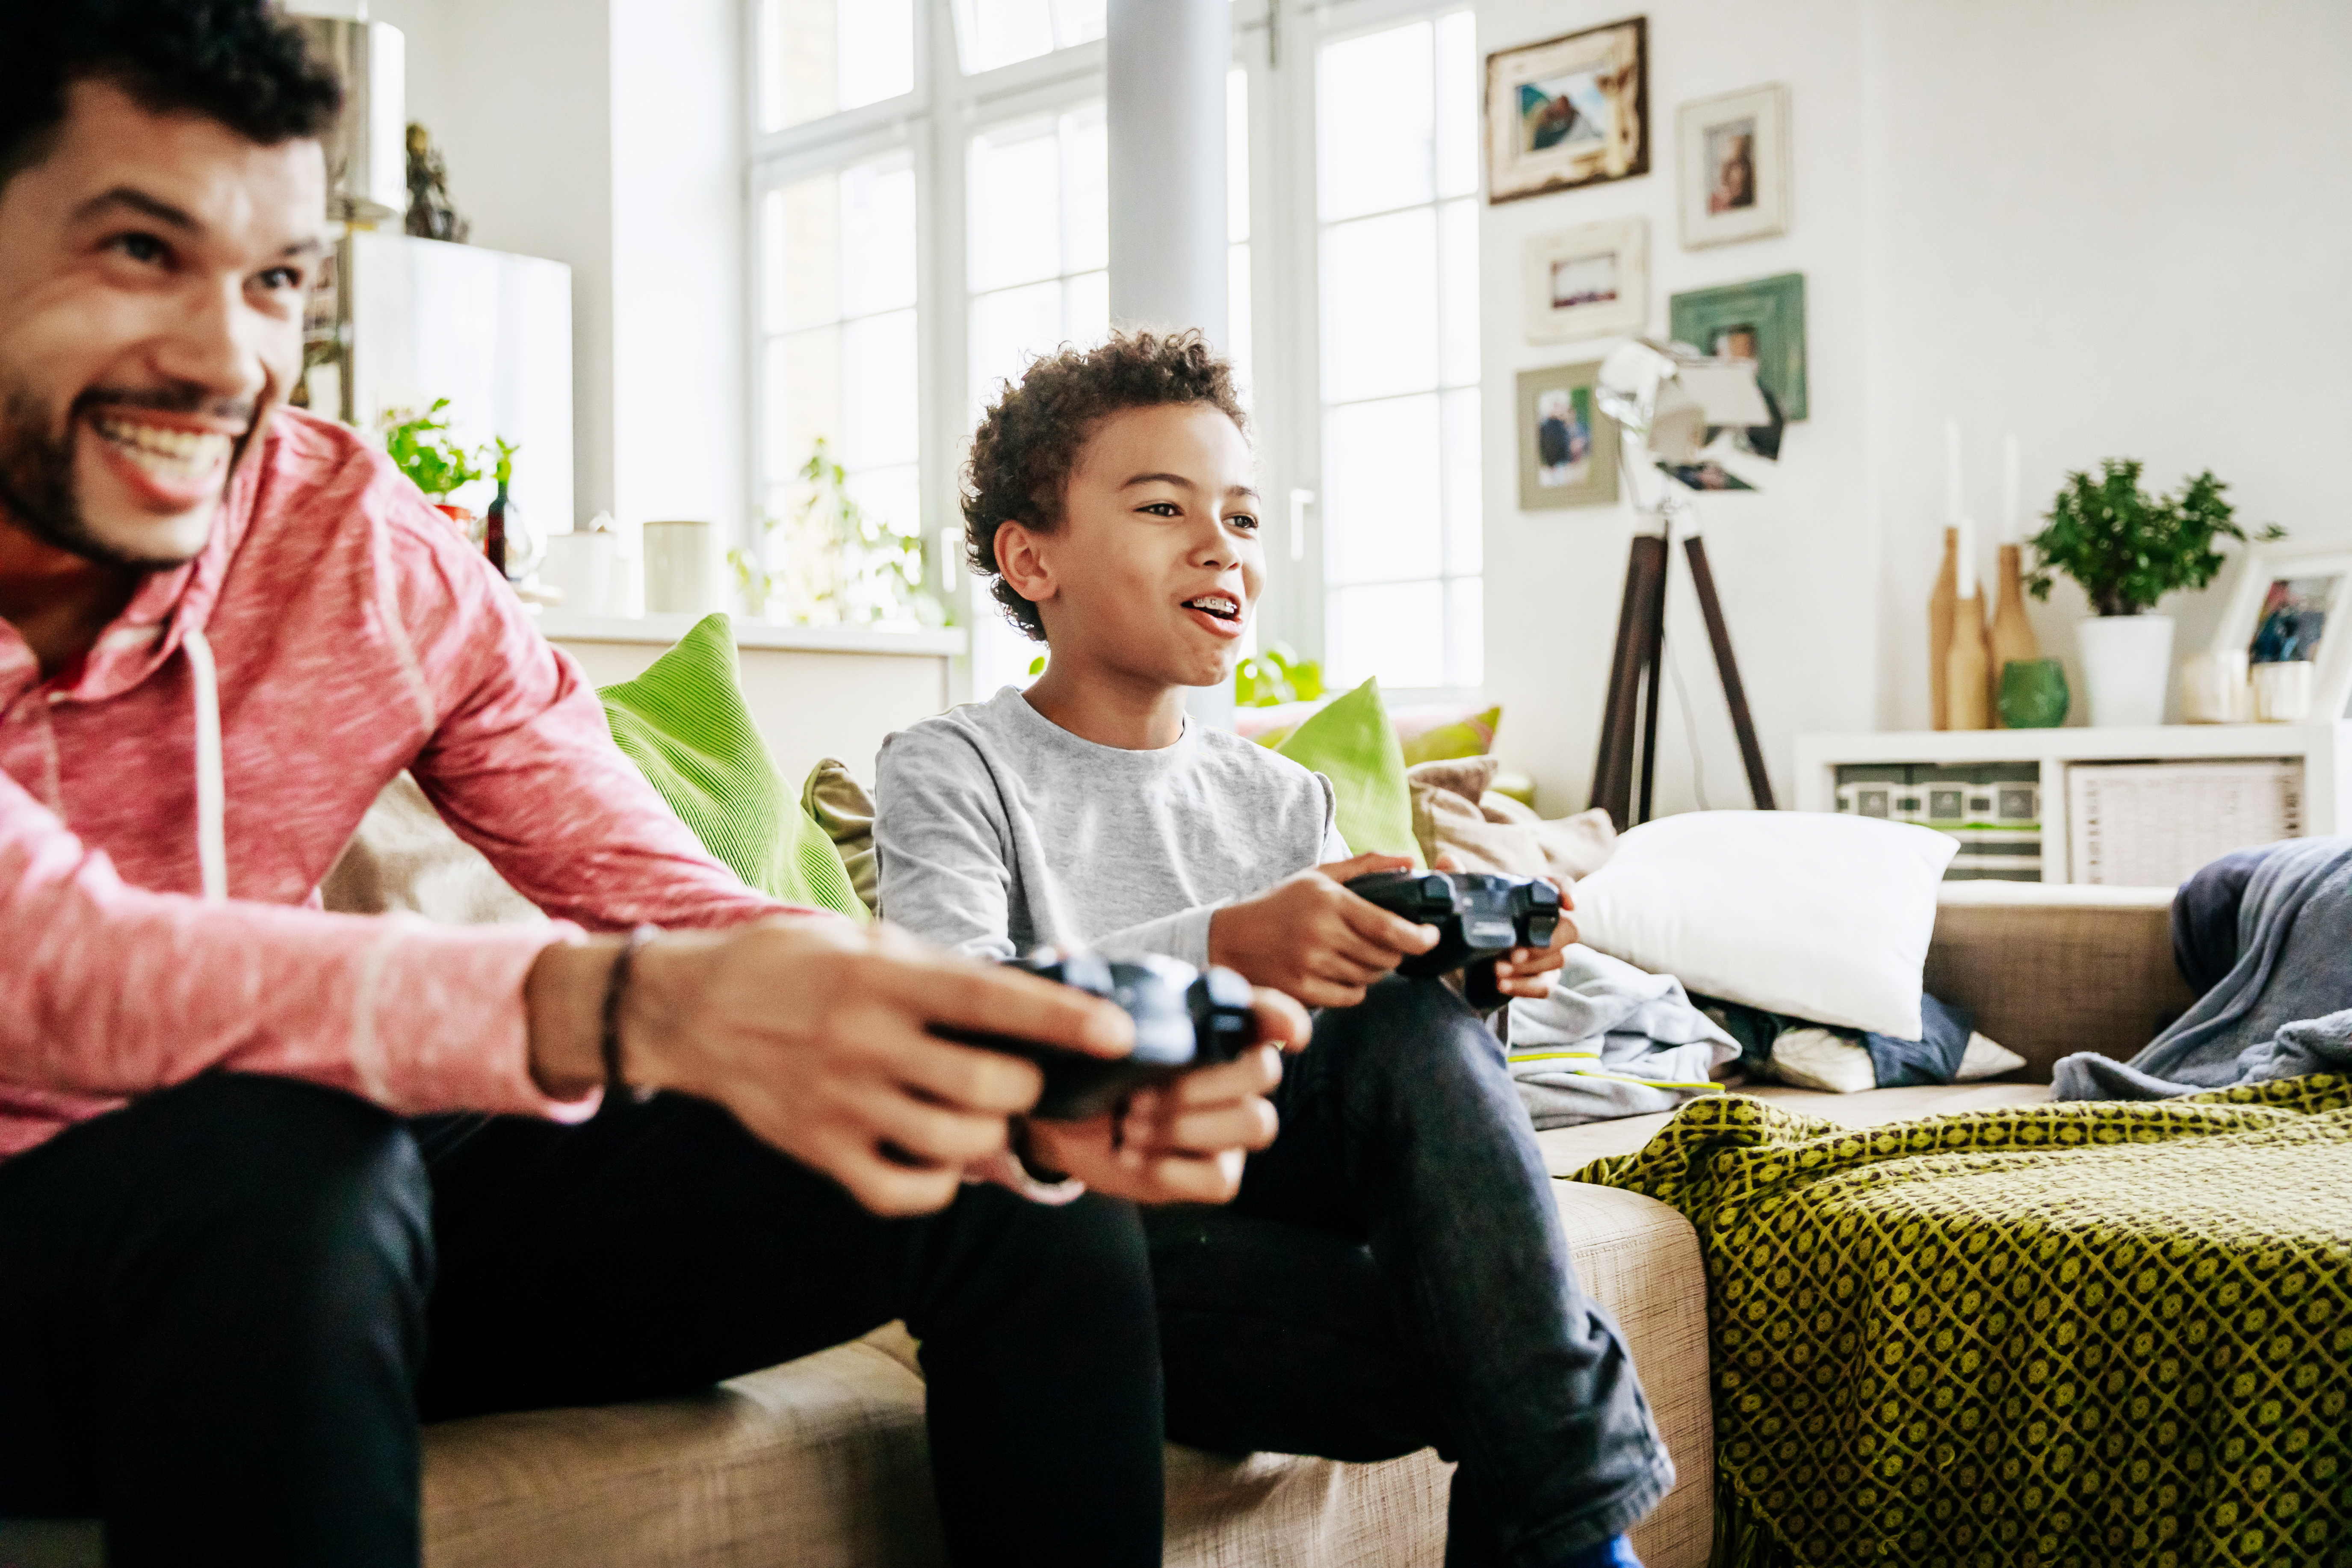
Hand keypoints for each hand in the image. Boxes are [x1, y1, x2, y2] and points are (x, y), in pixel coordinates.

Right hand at [531, 918, 1134, 1216]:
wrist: (687, 1012)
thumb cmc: (790, 966)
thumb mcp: (865, 940)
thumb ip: (942, 969)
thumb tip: (1035, 984)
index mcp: (882, 978)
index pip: (991, 1000)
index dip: (1063, 1019)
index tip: (1118, 1035)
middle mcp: (864, 1041)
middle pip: (986, 1088)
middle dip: (1027, 1089)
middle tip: (1026, 1078)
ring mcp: (840, 1103)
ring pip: (956, 1145)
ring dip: (990, 1136)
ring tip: (983, 1114)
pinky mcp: (819, 1152)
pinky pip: (906, 1192)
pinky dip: (940, 1183)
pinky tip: (938, 1156)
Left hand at [1024, 987, 1311, 1202]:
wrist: (1062, 1125)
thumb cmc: (1088, 1064)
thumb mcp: (1081, 1022)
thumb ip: (1078, 983)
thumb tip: (1063, 953)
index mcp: (1211, 1027)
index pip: (1267, 1013)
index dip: (1281, 1017)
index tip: (1282, 1030)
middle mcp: (1232, 1074)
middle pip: (1264, 1071)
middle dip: (1201, 1083)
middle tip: (1137, 1096)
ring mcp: (1228, 1127)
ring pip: (1255, 1123)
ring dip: (1188, 1126)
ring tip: (1131, 1125)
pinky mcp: (1212, 1172)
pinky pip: (1223, 1178)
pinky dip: (1174, 1169)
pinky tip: (1133, 1155)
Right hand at [1207, 852, 1437, 1007]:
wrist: (1228, 939)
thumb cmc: (1278, 904)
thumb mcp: (1318, 876)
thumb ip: (1367, 867)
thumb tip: (1412, 862)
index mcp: (1329, 901)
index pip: (1389, 927)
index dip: (1419, 937)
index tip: (1430, 937)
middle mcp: (1321, 934)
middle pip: (1384, 957)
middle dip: (1394, 953)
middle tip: (1385, 945)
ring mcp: (1310, 965)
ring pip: (1369, 978)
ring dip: (1372, 970)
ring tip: (1355, 955)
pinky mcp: (1302, 991)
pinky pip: (1350, 997)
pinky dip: (1354, 988)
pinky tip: (1340, 972)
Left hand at [1430, 852, 1580, 998]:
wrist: (1467, 961)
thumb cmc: (1476, 921)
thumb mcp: (1464, 901)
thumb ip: (1457, 880)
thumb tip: (1447, 861)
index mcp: (1533, 897)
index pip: (1560, 887)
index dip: (1568, 892)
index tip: (1567, 903)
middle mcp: (1548, 924)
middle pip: (1570, 929)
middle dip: (1545, 941)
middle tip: (1513, 951)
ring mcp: (1548, 953)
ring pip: (1557, 959)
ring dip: (1527, 966)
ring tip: (1495, 969)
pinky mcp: (1541, 978)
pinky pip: (1545, 985)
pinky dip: (1524, 986)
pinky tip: (1501, 984)